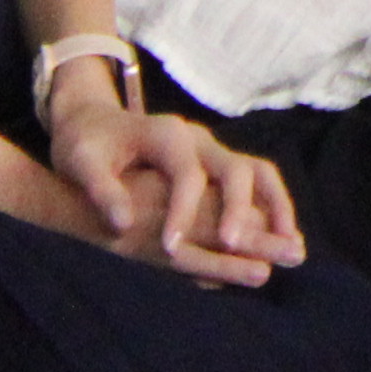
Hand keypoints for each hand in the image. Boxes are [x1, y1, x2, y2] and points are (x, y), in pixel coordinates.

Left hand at [50, 96, 298, 283]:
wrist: (92, 123)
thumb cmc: (86, 146)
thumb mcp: (82, 163)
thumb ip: (103, 191)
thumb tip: (123, 225)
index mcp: (168, 136)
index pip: (187, 175)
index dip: (182, 211)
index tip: (171, 248)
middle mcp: (199, 140)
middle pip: (235, 169)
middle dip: (238, 209)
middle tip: (233, 246)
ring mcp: (213, 151)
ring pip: (258, 173)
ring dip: (276, 207)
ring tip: (289, 244)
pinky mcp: (216, 165)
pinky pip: (256, 183)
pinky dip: (273, 207)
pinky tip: (280, 236)